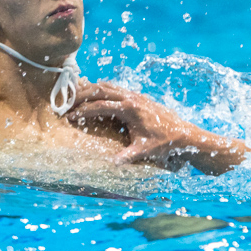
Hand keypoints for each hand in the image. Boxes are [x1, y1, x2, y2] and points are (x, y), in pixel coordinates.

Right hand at [67, 81, 244, 171]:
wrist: (184, 134)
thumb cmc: (165, 142)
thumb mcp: (144, 150)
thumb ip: (126, 156)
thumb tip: (111, 165)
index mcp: (130, 109)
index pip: (100, 106)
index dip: (83, 112)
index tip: (70, 118)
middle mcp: (132, 98)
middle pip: (100, 89)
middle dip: (81, 95)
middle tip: (66, 104)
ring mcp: (135, 95)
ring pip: (107, 85)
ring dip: (91, 89)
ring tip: (75, 97)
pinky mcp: (137, 96)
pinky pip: (115, 88)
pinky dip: (102, 90)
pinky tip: (95, 96)